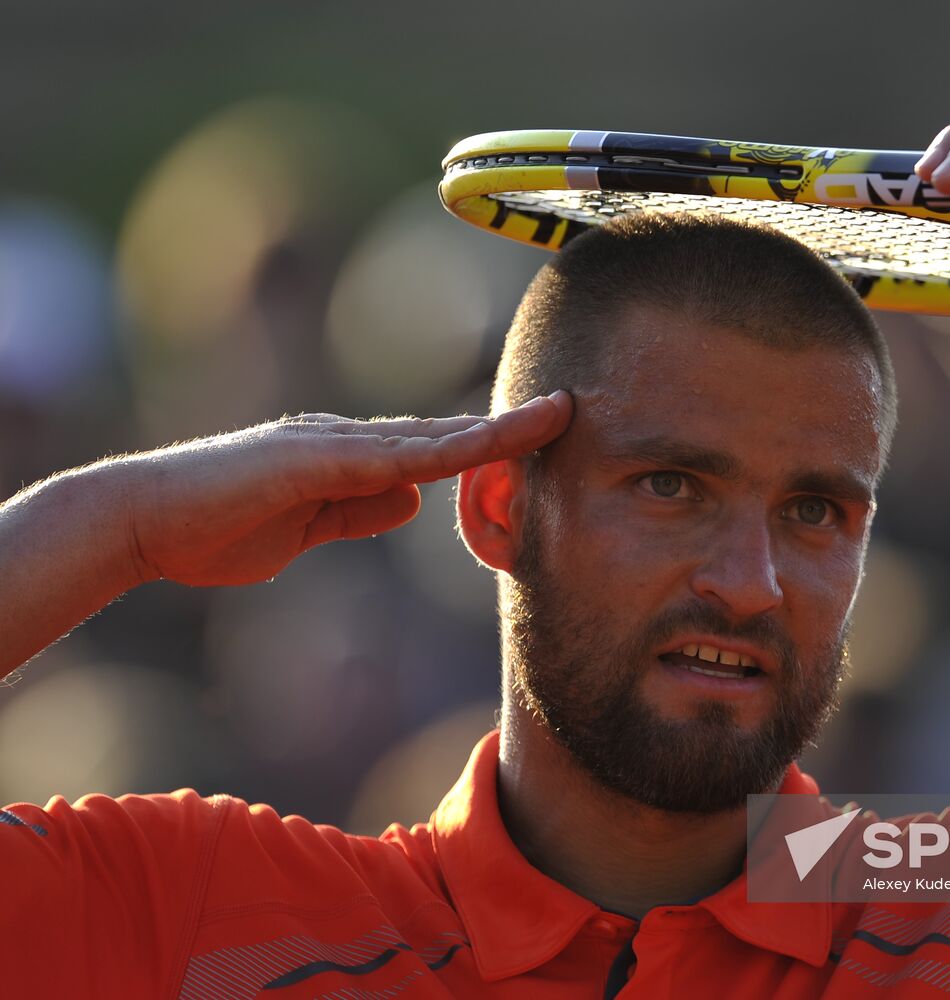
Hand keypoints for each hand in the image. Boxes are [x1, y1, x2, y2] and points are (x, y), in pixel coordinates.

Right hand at [108, 393, 571, 587]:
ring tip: (553, 416)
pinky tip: (478, 447)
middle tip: (573, 409)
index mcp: (348, 459)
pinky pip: (385, 457)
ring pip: (427, 436)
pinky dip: (436, 452)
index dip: (490, 445)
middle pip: (444, 432)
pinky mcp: (305, 459)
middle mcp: (346, 440)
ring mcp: (327, 444)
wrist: (142, 522)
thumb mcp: (306, 528)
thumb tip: (411, 502)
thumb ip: (358, 512)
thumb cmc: (216, 528)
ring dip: (492, 429)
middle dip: (510, 426)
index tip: (542, 439)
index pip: (434, 451)